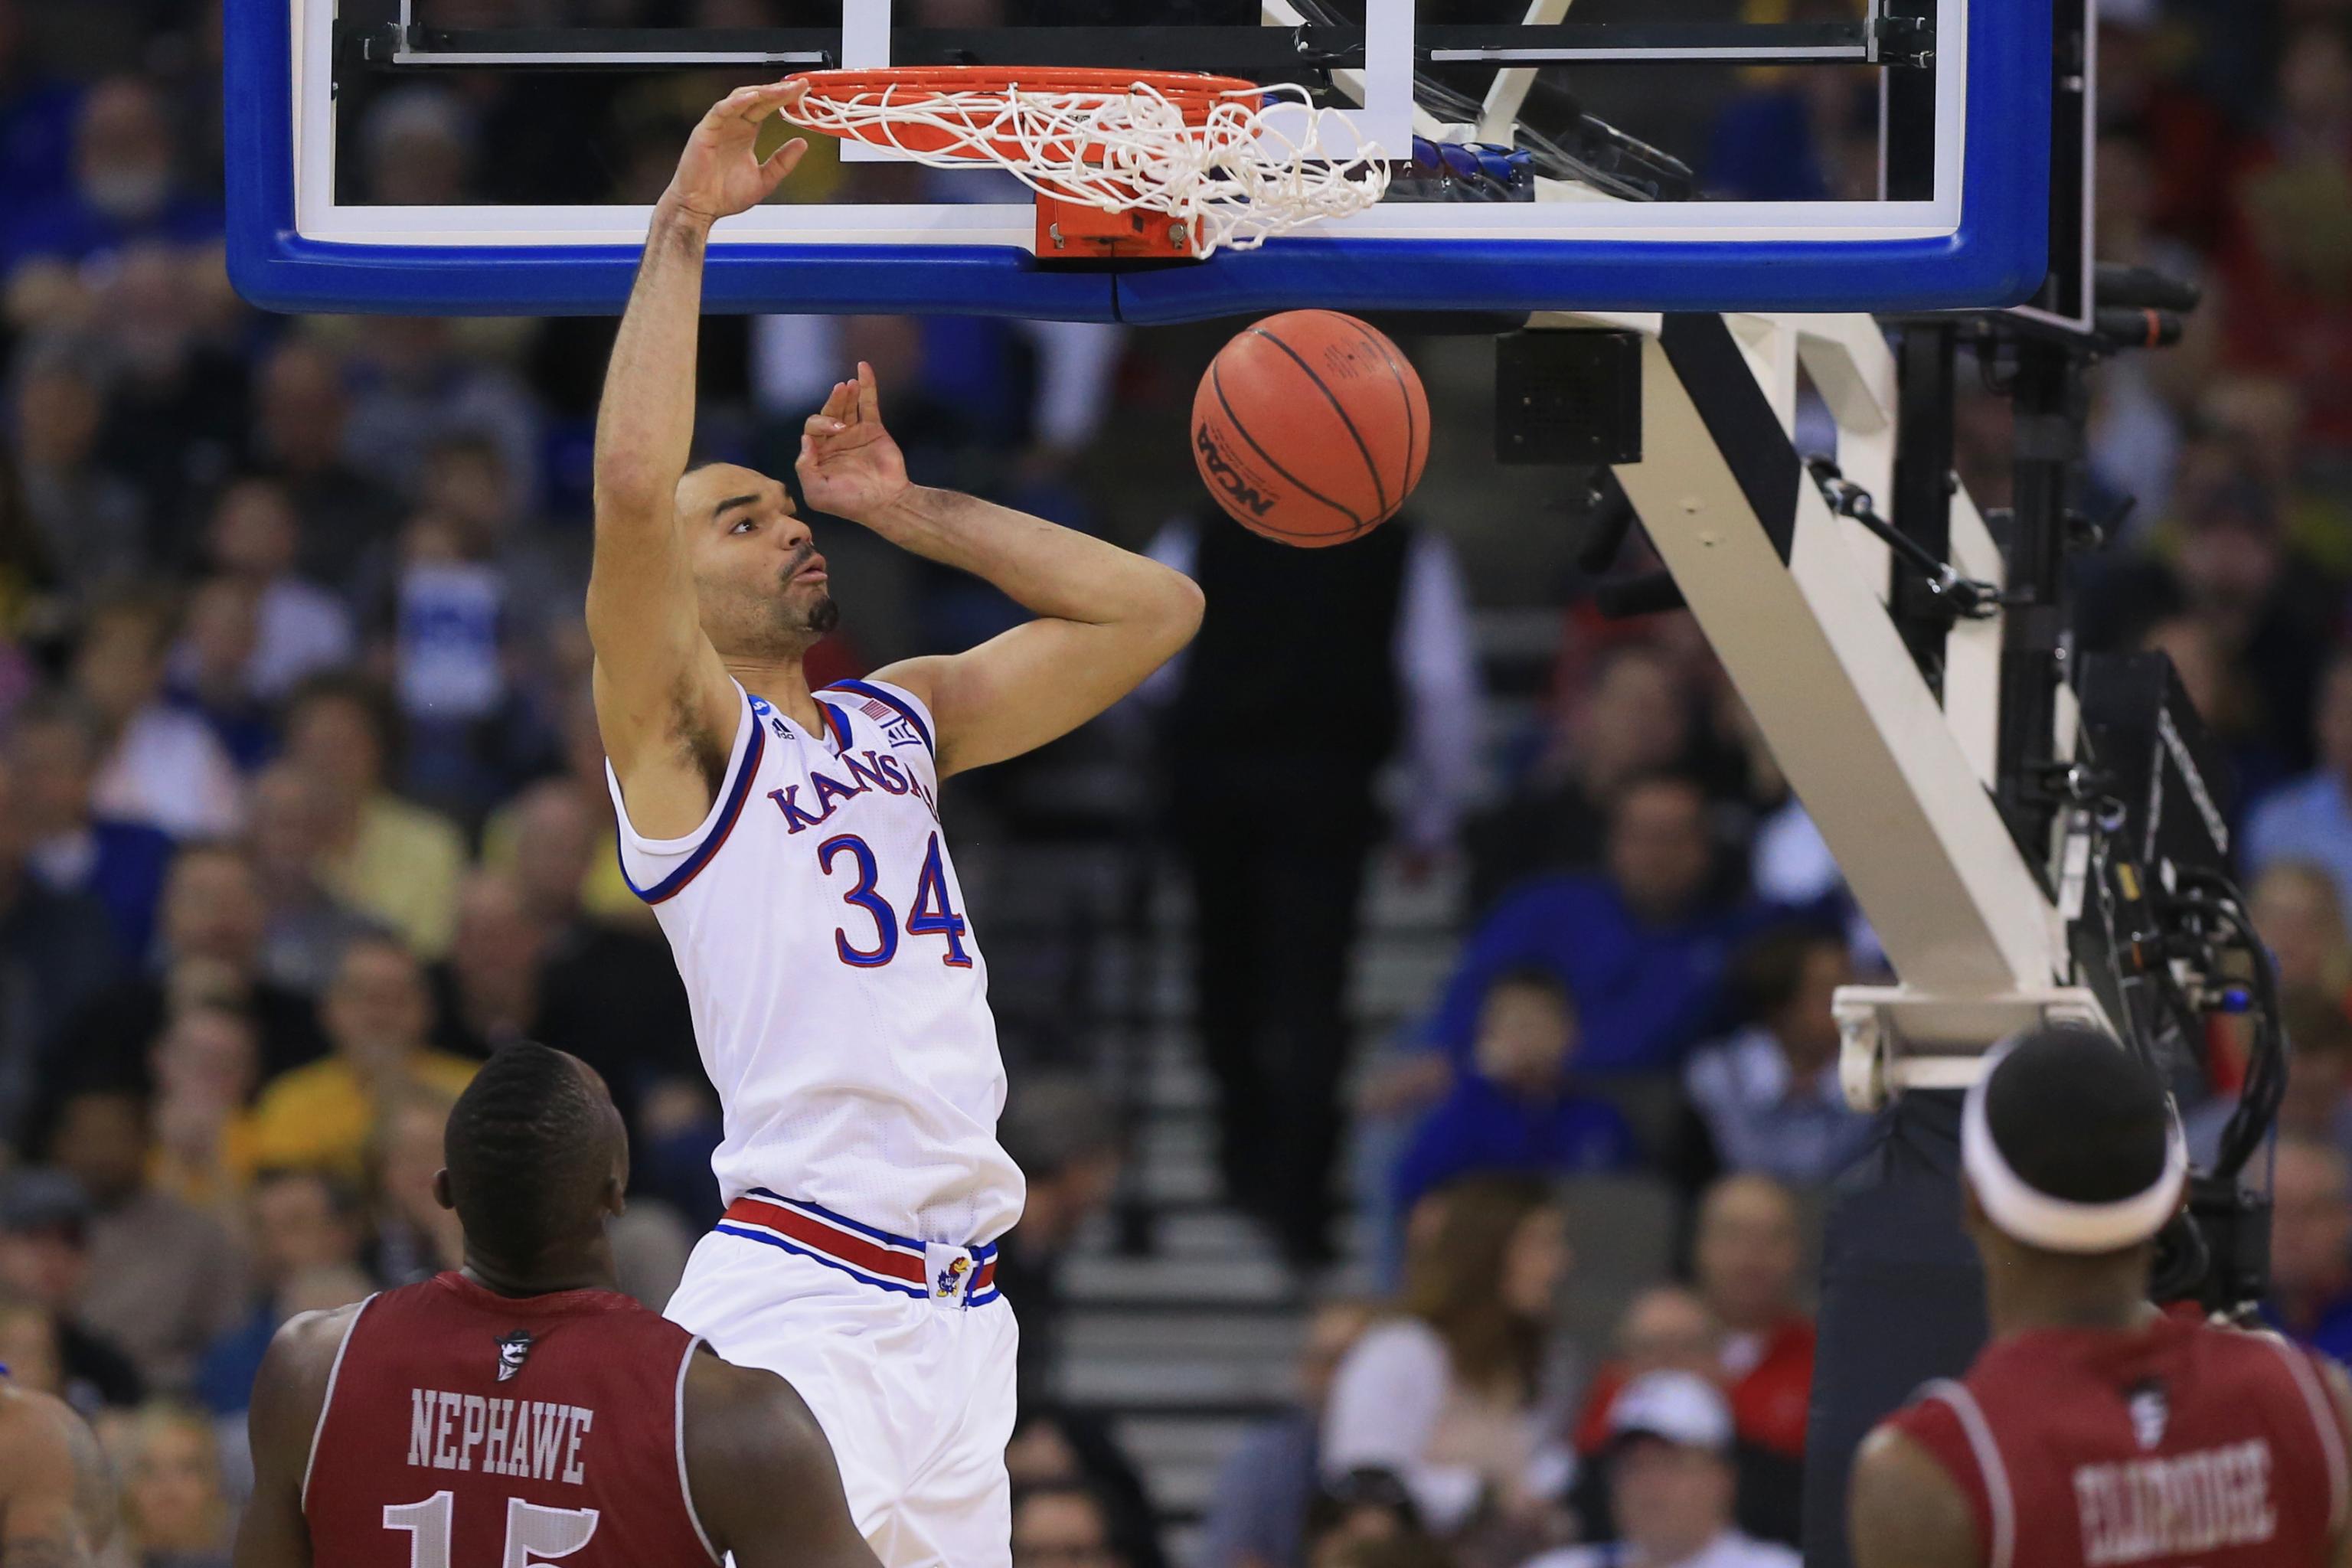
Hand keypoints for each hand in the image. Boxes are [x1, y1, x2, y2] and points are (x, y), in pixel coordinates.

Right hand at [662, 80, 809, 225]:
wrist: (701, 209)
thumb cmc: (724, 195)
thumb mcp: (765, 179)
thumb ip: (783, 162)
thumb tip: (802, 144)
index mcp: (746, 133)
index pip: (767, 108)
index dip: (784, 98)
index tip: (802, 91)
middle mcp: (733, 125)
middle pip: (757, 99)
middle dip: (778, 90)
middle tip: (797, 86)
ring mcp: (719, 126)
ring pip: (740, 98)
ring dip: (761, 92)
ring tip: (780, 90)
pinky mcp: (706, 130)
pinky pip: (721, 110)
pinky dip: (736, 102)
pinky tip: (752, 97)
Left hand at [796, 362, 911, 521]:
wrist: (884, 503)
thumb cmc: (849, 502)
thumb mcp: (816, 492)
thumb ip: (804, 467)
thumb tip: (806, 440)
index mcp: (819, 455)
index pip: (812, 430)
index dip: (820, 425)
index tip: (834, 432)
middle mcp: (836, 442)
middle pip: (828, 412)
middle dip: (832, 404)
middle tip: (840, 396)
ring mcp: (855, 434)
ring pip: (847, 406)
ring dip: (846, 393)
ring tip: (848, 385)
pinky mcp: (874, 430)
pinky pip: (868, 403)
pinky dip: (867, 385)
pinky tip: (863, 368)